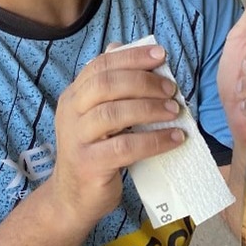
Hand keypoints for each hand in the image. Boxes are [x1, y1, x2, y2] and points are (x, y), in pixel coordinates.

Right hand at [50, 44, 182, 228]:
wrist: (72, 198)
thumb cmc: (94, 152)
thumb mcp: (97, 117)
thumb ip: (110, 87)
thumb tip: (122, 47)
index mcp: (74, 96)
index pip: (100, 65)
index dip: (132, 57)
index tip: (161, 55)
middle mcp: (71, 114)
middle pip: (105, 85)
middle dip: (143, 81)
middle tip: (171, 89)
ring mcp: (77, 139)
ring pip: (114, 114)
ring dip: (150, 109)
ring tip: (175, 111)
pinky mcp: (89, 164)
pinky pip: (125, 147)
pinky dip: (154, 140)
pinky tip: (174, 138)